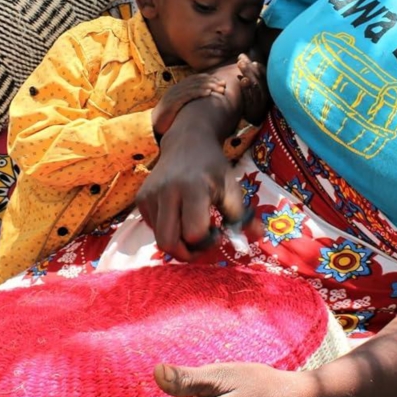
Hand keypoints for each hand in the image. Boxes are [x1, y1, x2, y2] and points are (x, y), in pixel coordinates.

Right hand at [135, 97, 245, 258]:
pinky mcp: (140, 199)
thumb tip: (256, 237)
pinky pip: (153, 228)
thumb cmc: (213, 168)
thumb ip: (241, 216)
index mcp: (192, 189)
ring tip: (191, 227)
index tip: (216, 233)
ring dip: (177, 241)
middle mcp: (166, 192)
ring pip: (159, 239)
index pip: (193, 233)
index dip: (206, 242)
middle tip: (200, 245)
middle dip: (186, 253)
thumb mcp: (232, 188)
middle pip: (168, 243)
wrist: (187, 142)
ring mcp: (149, 196)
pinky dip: (167, 229)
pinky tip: (179, 215)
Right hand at [151, 73, 228, 137]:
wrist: (153, 126)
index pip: (196, 79)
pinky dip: (198, 93)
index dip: (209, 79)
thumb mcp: (181, 107)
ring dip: (208, 86)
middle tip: (223, 85)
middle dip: (211, 82)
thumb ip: (191, 102)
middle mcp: (176, 89)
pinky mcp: (172, 103)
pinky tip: (208, 93)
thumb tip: (208, 102)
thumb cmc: (170, 119)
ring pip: (193, 86)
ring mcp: (173, 95)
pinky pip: (187, 95)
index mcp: (178, 88)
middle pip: (196, 81)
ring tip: (219, 88)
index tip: (221, 82)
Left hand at [235, 53, 267, 123]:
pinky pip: (251, 98)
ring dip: (248, 74)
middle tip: (241, 60)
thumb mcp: (255, 88)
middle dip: (250, 68)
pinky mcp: (254, 110)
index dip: (258, 67)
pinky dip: (246, 88)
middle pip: (260, 79)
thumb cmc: (253, 102)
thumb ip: (251, 73)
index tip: (250, 59)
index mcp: (269, 89)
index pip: (265, 75)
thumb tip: (244, 57)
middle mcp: (267, 95)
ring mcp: (261, 103)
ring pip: (256, 86)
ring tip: (241, 65)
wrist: (253, 123)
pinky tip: (242, 80)